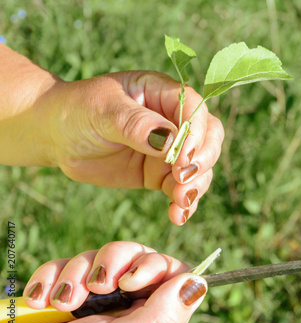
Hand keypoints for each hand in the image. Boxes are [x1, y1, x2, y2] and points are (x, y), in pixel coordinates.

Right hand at [22, 241, 207, 322]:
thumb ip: (167, 314)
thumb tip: (197, 283)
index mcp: (151, 314)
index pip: (169, 270)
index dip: (153, 265)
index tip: (131, 280)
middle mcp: (127, 302)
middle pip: (134, 254)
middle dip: (111, 262)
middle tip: (97, 287)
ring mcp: (94, 296)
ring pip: (97, 255)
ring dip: (76, 274)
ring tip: (64, 304)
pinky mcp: (62, 292)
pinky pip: (62, 265)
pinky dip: (50, 277)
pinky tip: (42, 300)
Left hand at [46, 71, 223, 224]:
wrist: (56, 137)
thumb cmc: (77, 111)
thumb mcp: (104, 111)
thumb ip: (138, 124)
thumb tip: (172, 141)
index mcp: (162, 93)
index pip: (195, 108)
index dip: (196, 132)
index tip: (182, 157)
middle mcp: (172, 120)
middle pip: (208, 137)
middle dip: (203, 160)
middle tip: (183, 180)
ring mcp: (169, 149)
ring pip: (201, 166)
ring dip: (197, 185)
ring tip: (179, 203)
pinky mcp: (160, 174)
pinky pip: (182, 188)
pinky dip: (185, 203)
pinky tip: (177, 215)